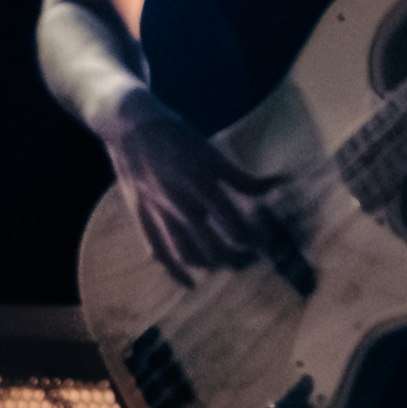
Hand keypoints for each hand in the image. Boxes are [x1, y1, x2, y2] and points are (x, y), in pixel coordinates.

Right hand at [96, 95, 292, 282]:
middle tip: (250, 257)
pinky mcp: (141, 216)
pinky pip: (158, 252)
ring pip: (189, 255)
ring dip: (212, 266)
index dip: (253, 240)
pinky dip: (175, 272)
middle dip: (238, 259)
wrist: (128, 124)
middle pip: (215, 248)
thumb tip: (278, 185)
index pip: (235, 227)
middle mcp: (181, 204)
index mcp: (200, 185)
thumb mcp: (210, 152)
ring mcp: (159, 213)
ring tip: (226, 264)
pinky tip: (190, 283)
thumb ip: (241, 177)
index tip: (263, 241)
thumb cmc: (174, 135)